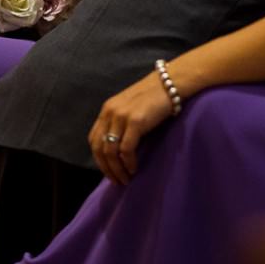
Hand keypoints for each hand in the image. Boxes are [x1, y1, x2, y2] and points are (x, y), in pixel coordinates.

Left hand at [88, 67, 178, 184]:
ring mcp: (122, 116)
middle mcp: (110, 112)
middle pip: (99, 147)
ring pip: (111, 151)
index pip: (94, 139)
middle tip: (116, 181)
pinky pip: (126, 149)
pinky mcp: (136, 121)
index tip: (108, 170)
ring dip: (117, 169)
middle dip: (106, 168)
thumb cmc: (156, 96)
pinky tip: (134, 169)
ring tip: (125, 179)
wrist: (171, 82)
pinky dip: (128, 163)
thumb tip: (120, 148)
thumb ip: (122, 122)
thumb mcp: (132, 107)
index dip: (99, 158)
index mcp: (107, 109)